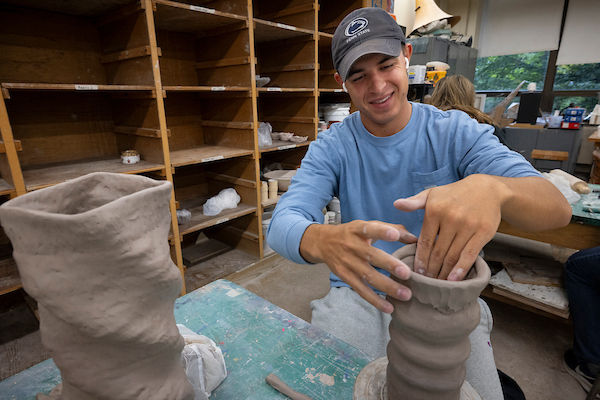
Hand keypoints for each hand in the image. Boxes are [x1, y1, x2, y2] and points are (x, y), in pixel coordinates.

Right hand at [300, 220, 417, 312]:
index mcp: (358, 230)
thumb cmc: (352, 233)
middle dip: (389, 265)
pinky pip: (361, 290)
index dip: (381, 232)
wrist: (323, 243)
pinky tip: (389, 308)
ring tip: (405, 295)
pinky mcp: (345, 277)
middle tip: (407, 273)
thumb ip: (391, 229)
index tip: (395, 235)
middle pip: (371, 256)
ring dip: (387, 287)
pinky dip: (375, 300)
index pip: (369, 229)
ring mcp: (348, 263)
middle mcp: (352, 246)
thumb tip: (415, 237)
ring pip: (368, 276)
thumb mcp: (366, 225)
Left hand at [393, 174, 502, 280]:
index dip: (420, 259)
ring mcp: (468, 226)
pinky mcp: (483, 232)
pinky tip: (453, 280)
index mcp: (435, 210)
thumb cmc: (453, 194)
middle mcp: (451, 218)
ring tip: (438, 285)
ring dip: (444, 273)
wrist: (486, 189)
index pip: (425, 241)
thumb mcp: (432, 194)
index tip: (416, 272)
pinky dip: (461, 269)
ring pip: (452, 255)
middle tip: (426, 283)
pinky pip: (469, 254)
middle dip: (431, 270)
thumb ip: (414, 202)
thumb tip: (396, 204)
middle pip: (438, 252)